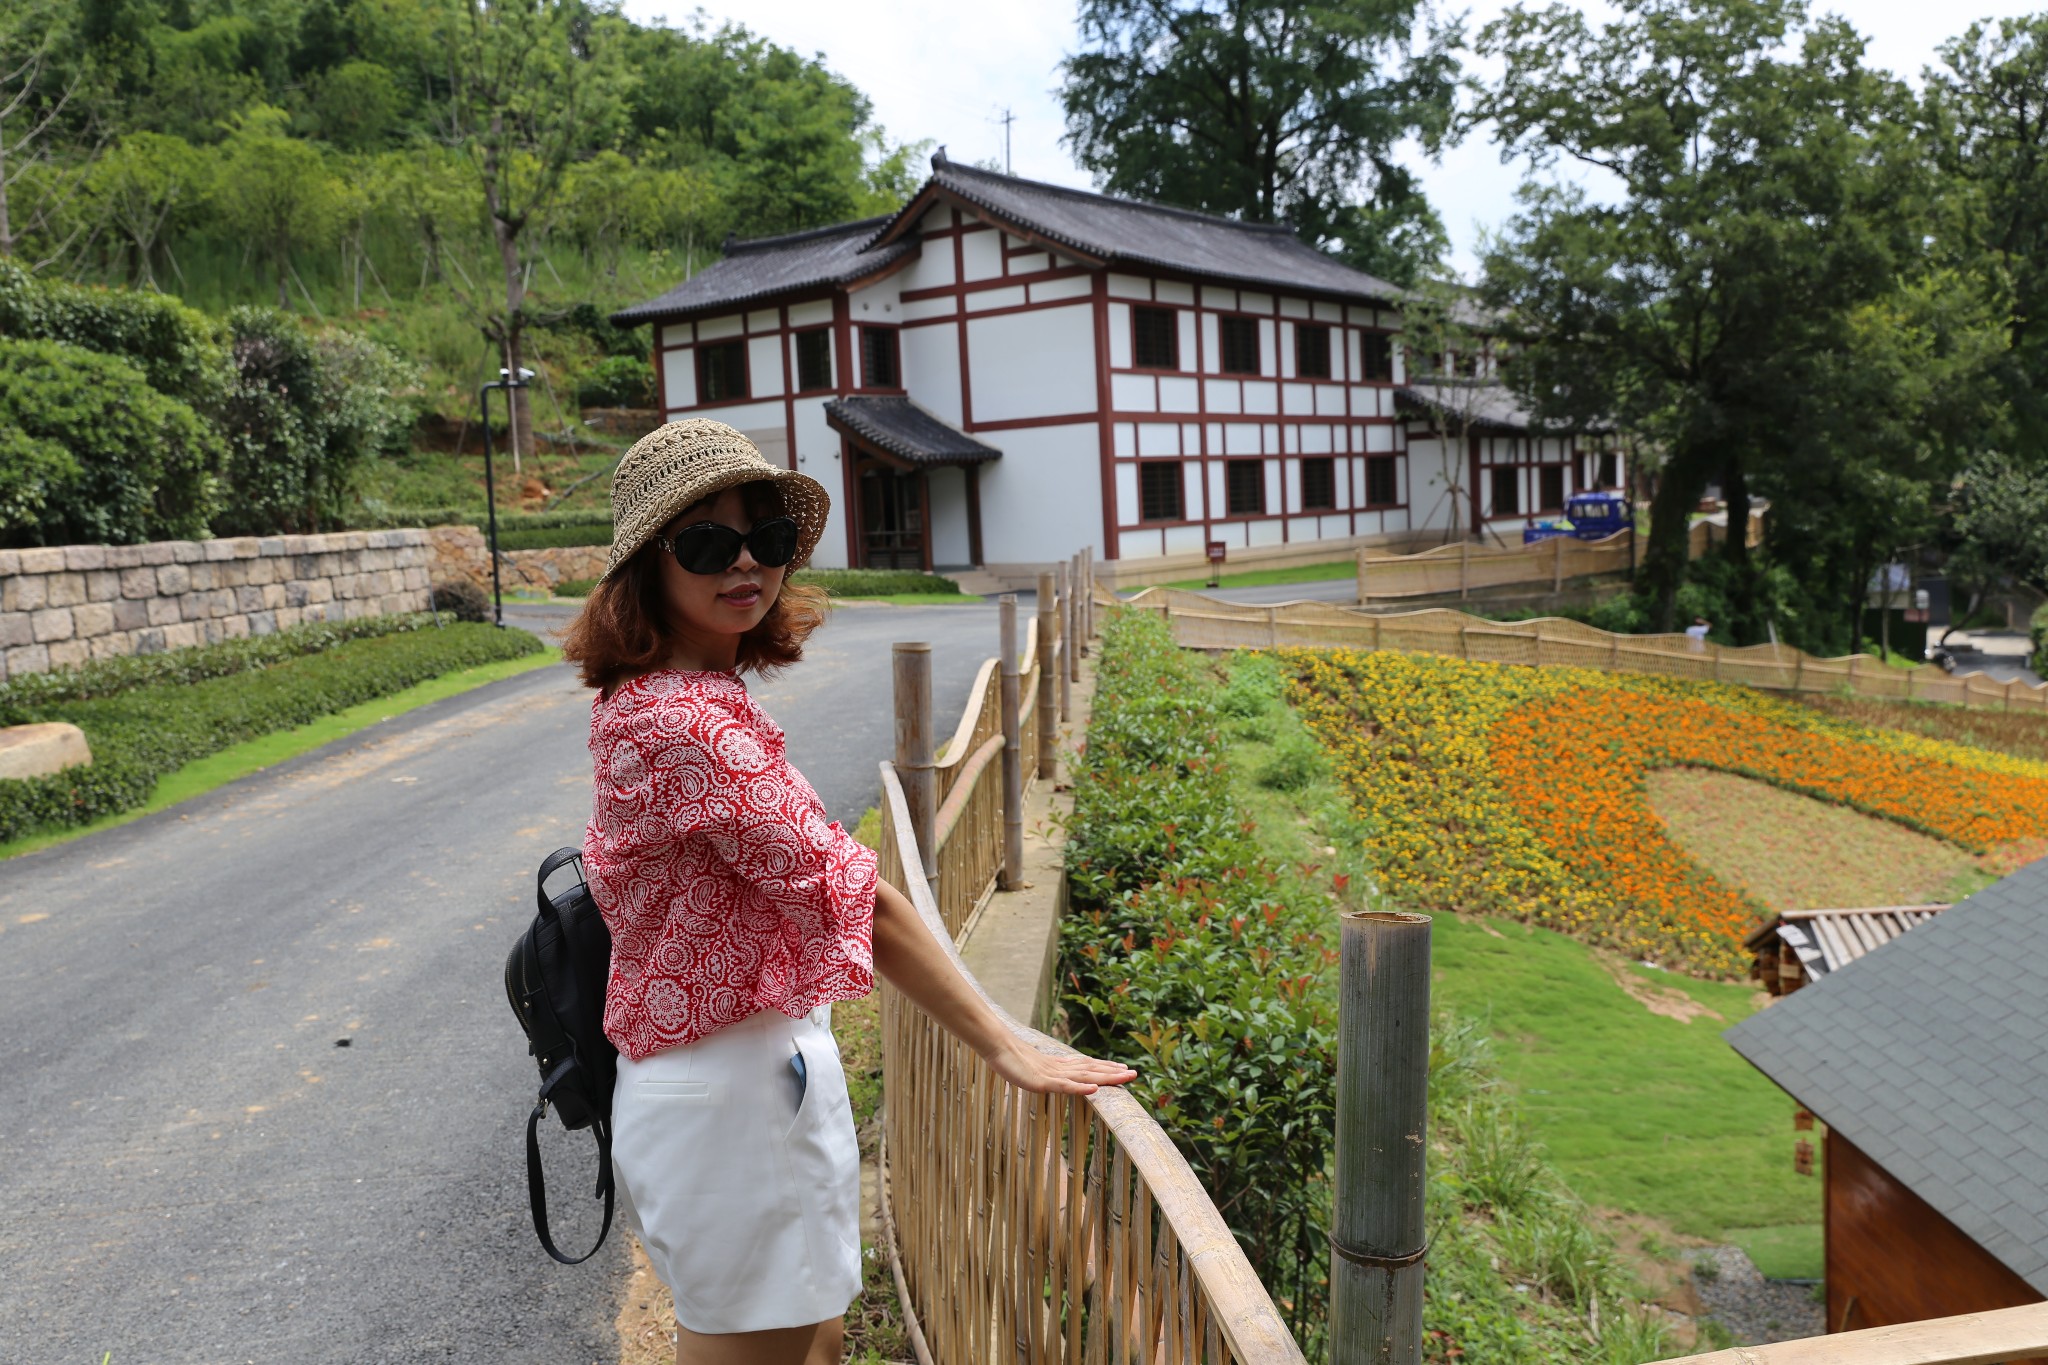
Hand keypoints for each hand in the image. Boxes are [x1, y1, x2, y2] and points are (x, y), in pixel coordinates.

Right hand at [985, 1039, 1137, 1095]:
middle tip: (1135, 1073)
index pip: (1087, 1065)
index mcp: (1058, 1065)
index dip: (1105, 1067)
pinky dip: (1080, 1087)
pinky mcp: (1042, 1081)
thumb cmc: (1010, 1057)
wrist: (995, 1046)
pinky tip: (1094, 1088)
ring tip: (1124, 1077)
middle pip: (1091, 1070)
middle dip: (1114, 1073)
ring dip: (1106, 1077)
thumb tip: (1052, 1076)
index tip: (1123, 1069)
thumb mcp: (1031, 1068)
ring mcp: (1052, 1074)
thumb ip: (1044, 1072)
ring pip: (1084, 1076)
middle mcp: (1060, 1067)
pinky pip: (1064, 1085)